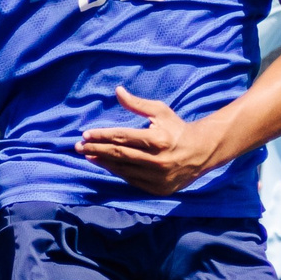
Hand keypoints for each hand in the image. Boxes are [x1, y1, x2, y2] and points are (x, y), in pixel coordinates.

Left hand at [78, 88, 224, 195]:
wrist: (201, 152)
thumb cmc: (177, 128)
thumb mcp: (160, 112)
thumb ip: (137, 104)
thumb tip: (117, 90)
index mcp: (158, 140)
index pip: (122, 138)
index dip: (101, 136)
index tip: (85, 134)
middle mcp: (158, 161)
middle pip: (118, 154)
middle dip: (95, 149)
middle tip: (78, 146)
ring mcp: (158, 177)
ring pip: (123, 169)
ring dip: (103, 162)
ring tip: (88, 156)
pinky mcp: (158, 189)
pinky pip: (131, 180)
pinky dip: (117, 172)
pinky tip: (106, 164)